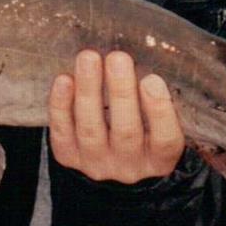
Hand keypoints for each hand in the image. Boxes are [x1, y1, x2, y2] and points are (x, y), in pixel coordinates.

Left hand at [48, 49, 184, 183]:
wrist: (113, 167)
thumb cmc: (146, 133)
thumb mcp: (161, 124)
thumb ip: (159, 101)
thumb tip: (149, 58)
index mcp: (160, 160)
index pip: (165, 140)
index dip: (159, 111)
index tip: (152, 79)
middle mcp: (129, 167)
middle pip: (126, 132)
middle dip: (121, 92)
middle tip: (118, 58)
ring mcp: (97, 164)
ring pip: (91, 130)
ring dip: (88, 91)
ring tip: (89, 58)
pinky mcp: (70, 158)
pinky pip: (62, 133)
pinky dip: (60, 106)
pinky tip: (64, 80)